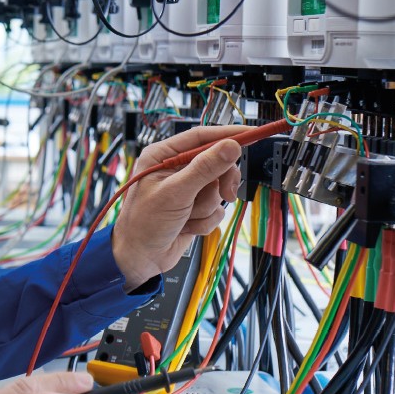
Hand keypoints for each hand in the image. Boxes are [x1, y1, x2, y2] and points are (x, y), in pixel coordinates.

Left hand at [112, 125, 246, 289]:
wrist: (140, 258)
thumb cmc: (144, 223)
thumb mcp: (176, 193)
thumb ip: (205, 168)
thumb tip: (230, 146)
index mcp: (163, 156)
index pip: (202, 137)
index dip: (229, 135)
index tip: (254, 135)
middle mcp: (175, 169)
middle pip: (217, 162)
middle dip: (220, 182)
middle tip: (225, 193)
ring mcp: (187, 189)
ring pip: (218, 188)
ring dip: (206, 207)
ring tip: (187, 216)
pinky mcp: (195, 207)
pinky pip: (216, 209)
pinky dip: (205, 221)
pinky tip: (187, 227)